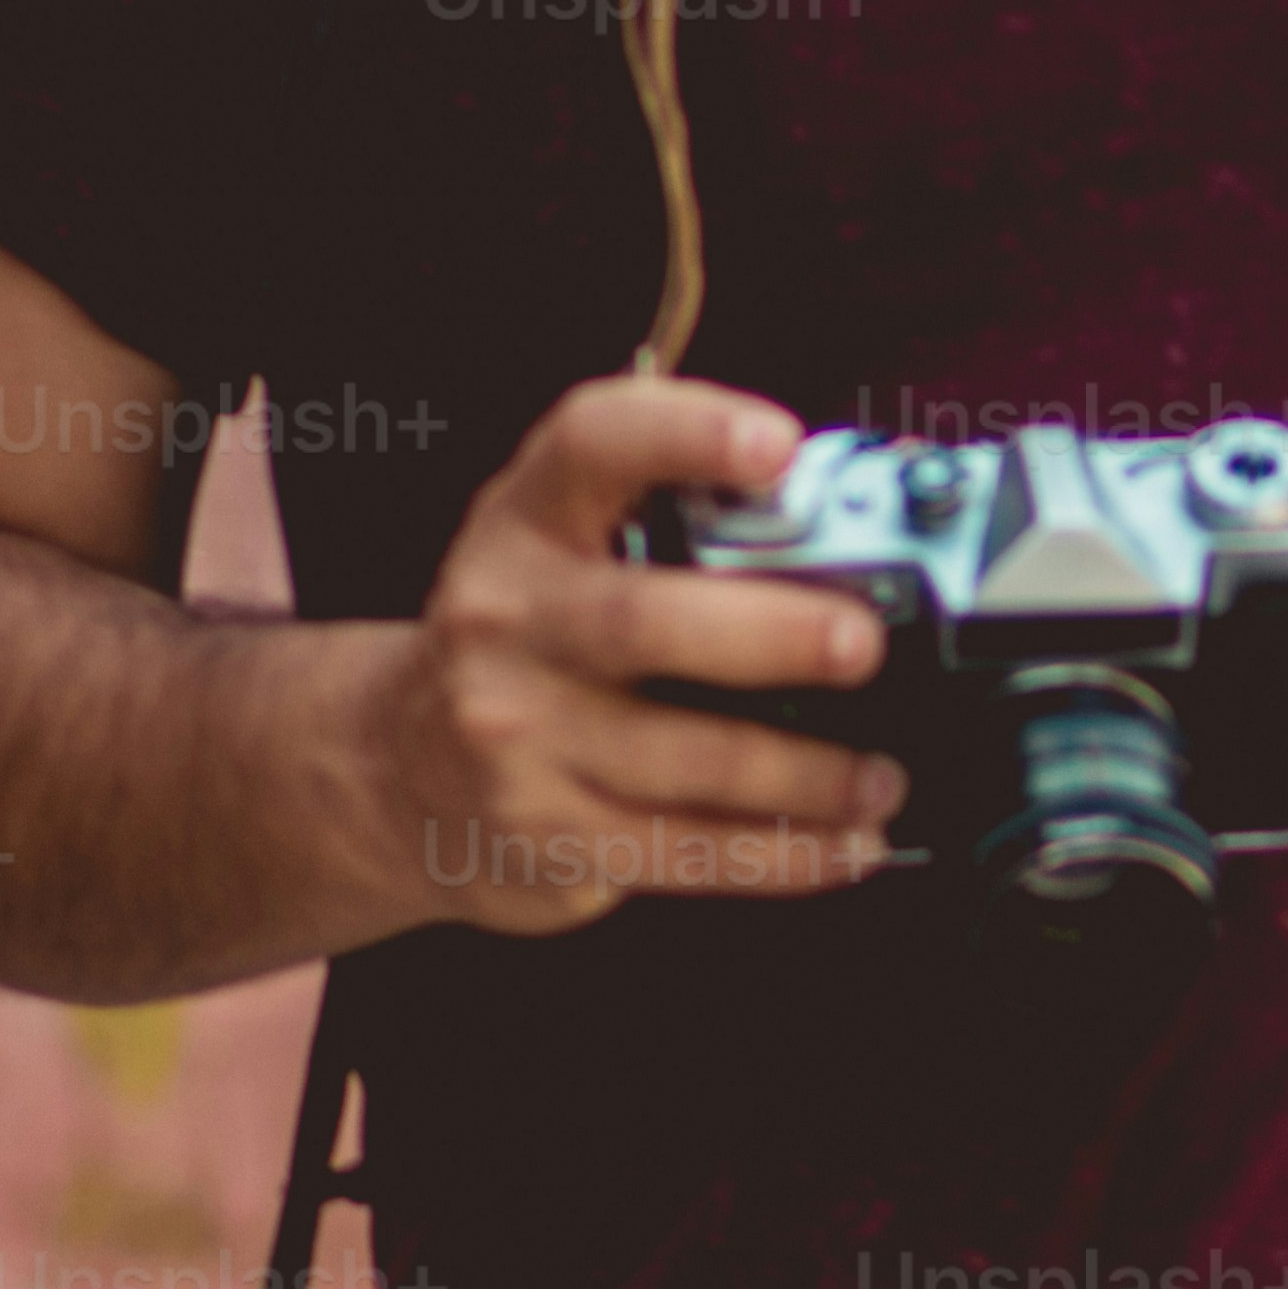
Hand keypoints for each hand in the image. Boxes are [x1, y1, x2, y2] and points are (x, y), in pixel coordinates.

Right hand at [353, 376, 915, 936]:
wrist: (403, 768)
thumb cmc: (527, 643)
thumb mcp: (562, 551)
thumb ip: (669, 523)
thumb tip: (848, 522)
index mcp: (526, 523)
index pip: (594, 445)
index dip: (688, 433)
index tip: (778, 446)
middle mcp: (507, 620)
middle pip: (641, 622)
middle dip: (769, 634)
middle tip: (861, 644)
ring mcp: (518, 733)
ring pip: (687, 760)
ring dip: (809, 774)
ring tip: (884, 775)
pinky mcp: (547, 833)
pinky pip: (691, 851)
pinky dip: (788, 855)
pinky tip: (851, 844)